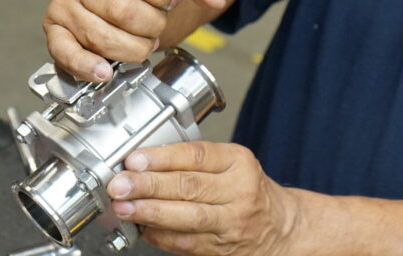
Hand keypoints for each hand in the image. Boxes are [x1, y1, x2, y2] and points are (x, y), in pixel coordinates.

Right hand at [43, 0, 226, 81]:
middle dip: (150, 26)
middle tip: (157, 25)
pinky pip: (65, 52)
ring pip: (101, 37)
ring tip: (142, 43)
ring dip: (132, 48)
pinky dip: (86, 66)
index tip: (169, 0)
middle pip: (121, 10)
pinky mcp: (55, 29)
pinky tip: (105, 71)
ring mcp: (64, 2)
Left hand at [107, 142, 299, 255]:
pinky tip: (142, 227)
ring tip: (124, 207)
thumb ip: (193, 160)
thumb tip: (143, 162)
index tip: (135, 159)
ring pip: (186, 216)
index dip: (162, 158)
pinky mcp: (221, 248)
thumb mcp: (232, 163)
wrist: (281, 227)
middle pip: (188, 186)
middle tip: (120, 184)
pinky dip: (160, 235)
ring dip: (150, 212)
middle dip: (148, 185)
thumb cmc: (249, 189)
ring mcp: (231, 223)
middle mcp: (238, 191)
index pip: (196, 155)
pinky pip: (185, 242)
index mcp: (239, 162)